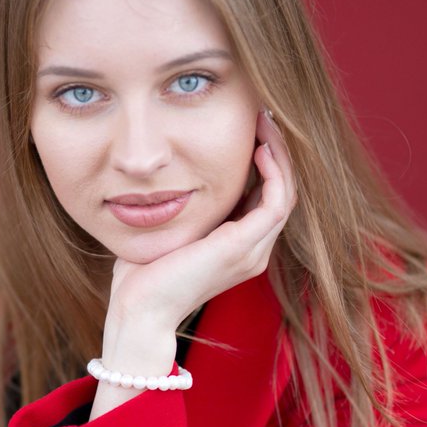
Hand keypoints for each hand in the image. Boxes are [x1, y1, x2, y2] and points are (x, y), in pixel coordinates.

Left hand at [107, 109, 295, 333]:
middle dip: (276, 151)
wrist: (141, 310)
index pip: (265, 198)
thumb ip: (184, 209)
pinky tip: (258, 148)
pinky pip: (277, 201)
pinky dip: (274, 172)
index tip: (250, 129)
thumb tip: (173, 179)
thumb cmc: (143, 277)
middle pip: (282, 191)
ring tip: (266, 123)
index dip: (264, 162)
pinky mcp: (243, 247)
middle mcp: (254, 251)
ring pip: (286, 192)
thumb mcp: (170, 232)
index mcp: (239, 249)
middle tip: (264, 116)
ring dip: (279, 155)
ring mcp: (253, 251)